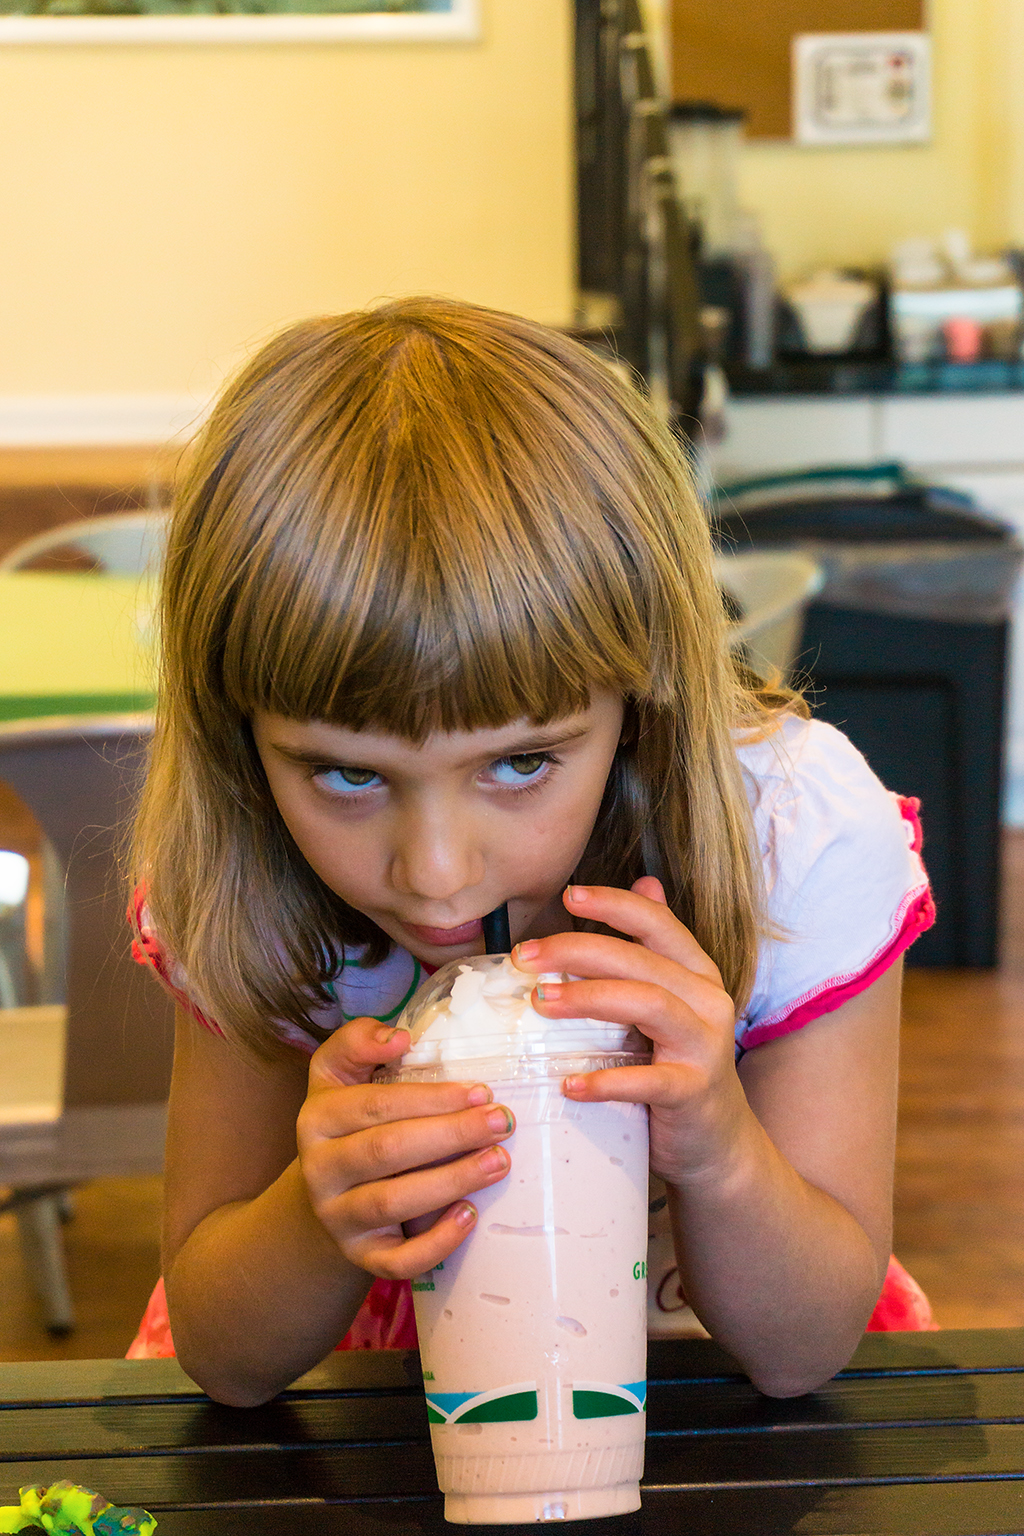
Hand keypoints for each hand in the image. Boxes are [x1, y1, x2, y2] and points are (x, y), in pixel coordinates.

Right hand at [296, 1017, 514, 1278]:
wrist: (332, 1191)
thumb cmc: (353, 1121)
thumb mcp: (343, 1074)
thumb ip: (359, 1042)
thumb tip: (398, 1037)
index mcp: (317, 1118)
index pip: (373, 1106)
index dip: (428, 1098)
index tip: (480, 1090)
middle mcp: (319, 1169)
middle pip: (386, 1151)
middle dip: (450, 1134)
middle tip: (501, 1121)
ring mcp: (337, 1217)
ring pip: (391, 1203)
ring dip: (451, 1180)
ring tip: (498, 1161)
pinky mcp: (361, 1255)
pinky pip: (397, 1260)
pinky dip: (436, 1242)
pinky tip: (470, 1214)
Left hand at [514, 879, 749, 1187]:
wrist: (717, 1145)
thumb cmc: (678, 1067)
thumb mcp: (670, 1003)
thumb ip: (654, 949)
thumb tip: (646, 881)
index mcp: (697, 973)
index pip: (658, 924)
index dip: (614, 904)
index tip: (568, 894)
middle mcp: (708, 1001)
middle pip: (641, 960)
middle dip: (579, 950)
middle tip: (525, 957)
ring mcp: (706, 1046)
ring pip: (648, 1004)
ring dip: (589, 998)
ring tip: (541, 1002)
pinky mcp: (695, 1092)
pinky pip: (649, 1081)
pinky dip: (606, 1080)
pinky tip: (568, 1083)